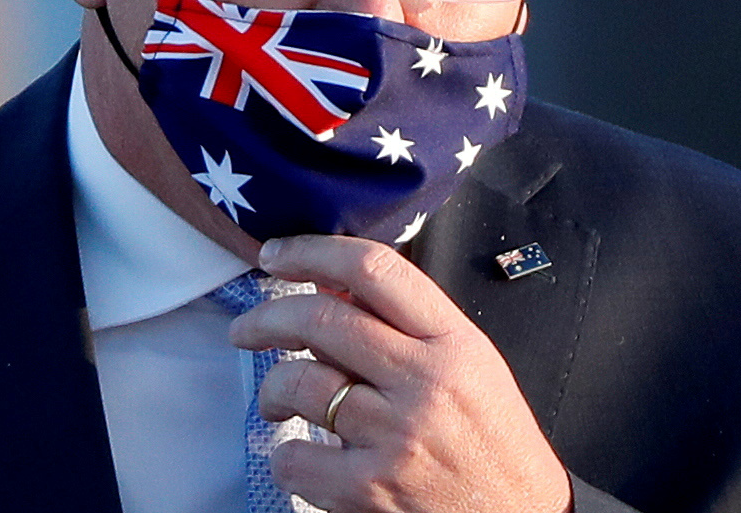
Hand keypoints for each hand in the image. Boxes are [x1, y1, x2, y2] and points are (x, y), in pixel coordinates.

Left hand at [229, 234, 572, 512]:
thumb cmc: (493, 446)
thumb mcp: (468, 367)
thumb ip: (405, 326)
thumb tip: (328, 285)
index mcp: (453, 342)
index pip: (375, 269)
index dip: (312, 251)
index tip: (276, 255)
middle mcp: (426, 381)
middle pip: (322, 319)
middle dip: (266, 318)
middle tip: (247, 328)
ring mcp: (397, 436)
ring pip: (300, 384)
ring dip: (272, 389)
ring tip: (276, 400)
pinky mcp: (371, 490)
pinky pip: (295, 457)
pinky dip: (285, 456)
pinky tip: (302, 457)